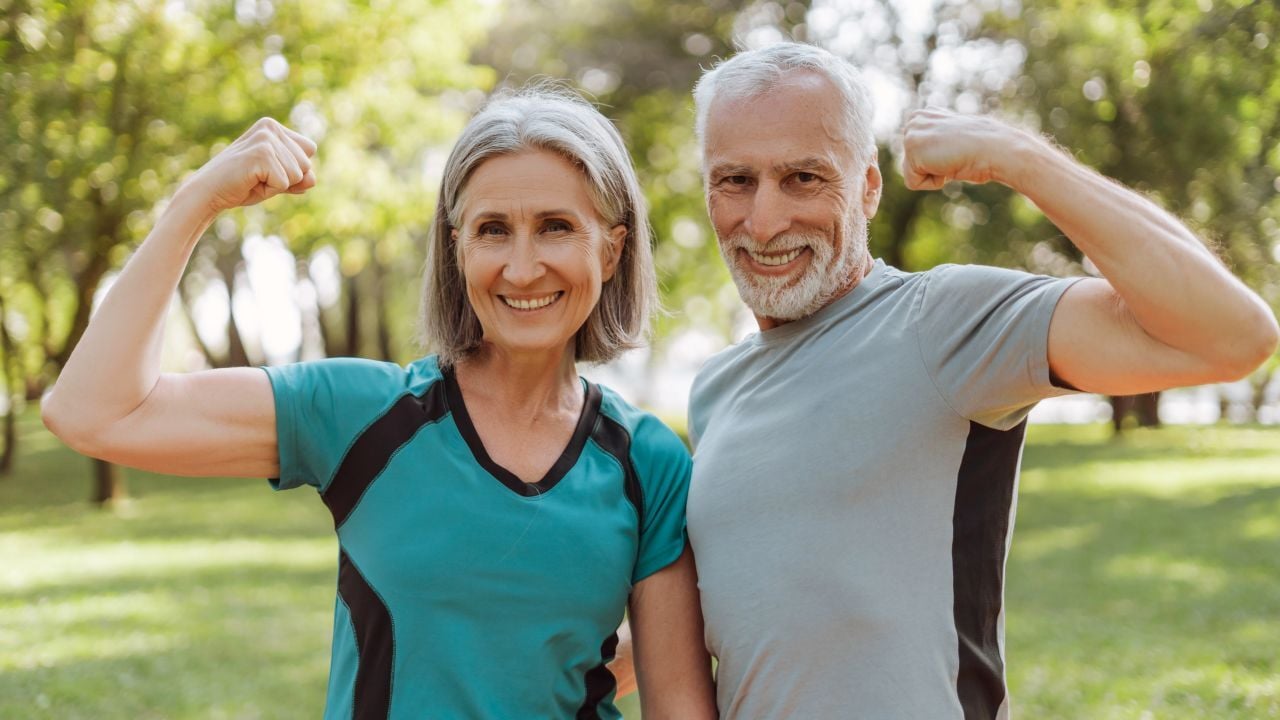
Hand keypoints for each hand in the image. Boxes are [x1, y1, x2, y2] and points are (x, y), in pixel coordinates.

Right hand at [182, 118, 316, 214]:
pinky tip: (250, 182)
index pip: (309, 150)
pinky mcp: (261, 154)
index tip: (266, 170)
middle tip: (257, 177)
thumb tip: (312, 179)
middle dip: (286, 179)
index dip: (293, 169)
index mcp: (273, 127)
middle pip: (307, 164)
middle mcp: (270, 127)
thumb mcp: (276, 180)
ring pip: (298, 175)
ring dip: (277, 185)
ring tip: (253, 179)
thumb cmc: (241, 185)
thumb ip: (298, 178)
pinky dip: (270, 190)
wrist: (208, 192)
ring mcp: (265, 139)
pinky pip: (284, 183)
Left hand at [901, 108, 1028, 189]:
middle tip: (954, 155)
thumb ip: (937, 141)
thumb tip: (933, 152)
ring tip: (951, 158)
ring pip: (911, 173)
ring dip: (934, 174)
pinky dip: (932, 182)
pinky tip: (948, 166)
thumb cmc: (982, 148)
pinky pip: (912, 182)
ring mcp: (911, 132)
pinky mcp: (912, 149)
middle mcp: (915, 119)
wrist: (995, 149)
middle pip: (911, 163)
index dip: (938, 160)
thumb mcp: (954, 140)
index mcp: (925, 115)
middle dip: (932, 168)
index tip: (956, 150)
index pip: (917, 154)